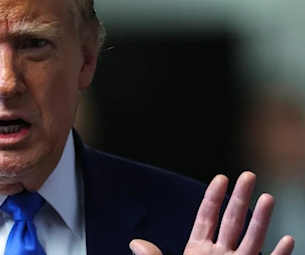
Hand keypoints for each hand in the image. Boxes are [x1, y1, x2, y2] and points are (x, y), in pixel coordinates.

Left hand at [129, 171, 294, 254]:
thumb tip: (135, 243)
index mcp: (198, 252)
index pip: (207, 218)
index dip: (213, 198)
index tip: (221, 177)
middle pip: (232, 221)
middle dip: (240, 199)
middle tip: (248, 175)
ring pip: (253, 240)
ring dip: (261, 220)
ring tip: (267, 197)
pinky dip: (279, 254)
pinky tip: (288, 239)